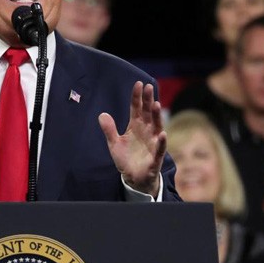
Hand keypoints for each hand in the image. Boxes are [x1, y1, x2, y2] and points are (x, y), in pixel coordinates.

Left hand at [98, 81, 166, 195]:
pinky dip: (161, 141)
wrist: (133, 178)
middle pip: (147, 113)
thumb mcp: (114, 143)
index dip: (137, 97)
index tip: (138, 84)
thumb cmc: (126, 159)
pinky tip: (162, 134)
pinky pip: (159, 148)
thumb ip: (109, 129)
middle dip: (148, 101)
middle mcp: (146, 131)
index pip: (136, 108)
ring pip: (156, 127)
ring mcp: (152, 142)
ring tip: (156, 105)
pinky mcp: (155, 157)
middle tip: (149, 87)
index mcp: (136, 126)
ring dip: (156, 116)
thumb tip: (102, 114)